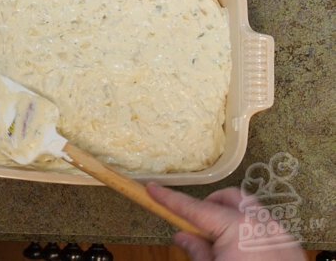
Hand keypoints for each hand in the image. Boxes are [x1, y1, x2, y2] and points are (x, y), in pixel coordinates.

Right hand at [146, 183, 304, 260]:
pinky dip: (249, 232)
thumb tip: (184, 237)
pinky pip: (265, 229)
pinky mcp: (291, 249)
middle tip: (194, 223)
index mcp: (237, 228)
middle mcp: (261, 224)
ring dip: (231, 217)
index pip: (195, 208)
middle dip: (210, 204)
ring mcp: (280, 235)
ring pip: (250, 211)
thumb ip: (197, 252)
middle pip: (230, 198)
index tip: (152, 188)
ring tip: (219, 242)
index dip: (170, 198)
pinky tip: (242, 254)